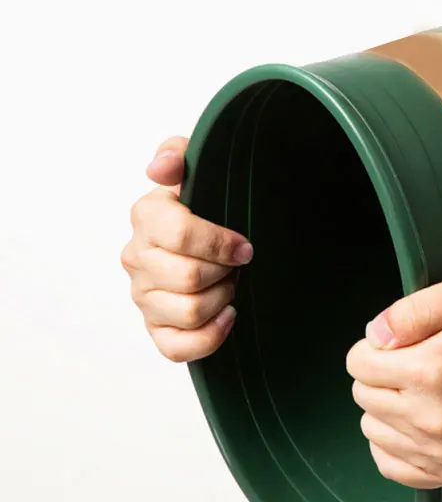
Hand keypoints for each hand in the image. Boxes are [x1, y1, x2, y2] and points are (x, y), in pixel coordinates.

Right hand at [121, 136, 253, 361]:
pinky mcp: (155, 328)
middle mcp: (137, 257)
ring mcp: (143, 296)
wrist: (214, 241)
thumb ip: (179, 153)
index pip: (180, 235)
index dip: (221, 244)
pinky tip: (227, 316)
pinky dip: (210, 336)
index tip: (244, 247)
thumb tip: (160, 167)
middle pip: (188, 277)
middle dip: (224, 273)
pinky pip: (176, 347)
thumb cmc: (209, 206)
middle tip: (235, 266)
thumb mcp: (199, 169)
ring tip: (229, 285)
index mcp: (146, 216)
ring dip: (221, 300)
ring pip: (188, 312)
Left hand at [346, 277, 441, 488]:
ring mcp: (438, 451)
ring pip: (371, 428)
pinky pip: (387, 463)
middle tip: (415, 366)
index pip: (358, 363)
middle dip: (380, 376)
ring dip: (386, 408)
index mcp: (429, 371)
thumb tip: (373, 336)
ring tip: (421, 393)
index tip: (400, 345)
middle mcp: (429, 418)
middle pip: (362, 395)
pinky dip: (394, 442)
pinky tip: (418, 421)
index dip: (374, 348)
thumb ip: (411, 308)